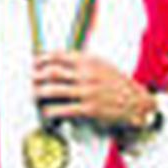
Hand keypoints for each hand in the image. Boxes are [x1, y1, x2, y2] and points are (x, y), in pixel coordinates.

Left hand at [32, 50, 154, 130]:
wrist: (136, 103)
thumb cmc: (118, 84)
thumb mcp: (103, 66)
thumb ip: (83, 62)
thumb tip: (61, 61)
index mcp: (90, 61)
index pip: (59, 56)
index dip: (43, 58)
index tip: (35, 62)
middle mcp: (87, 74)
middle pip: (53, 72)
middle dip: (37, 75)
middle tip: (31, 78)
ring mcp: (87, 92)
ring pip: (54, 90)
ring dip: (39, 92)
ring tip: (34, 94)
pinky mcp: (89, 109)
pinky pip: (63, 109)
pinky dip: (51, 110)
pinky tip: (46, 112)